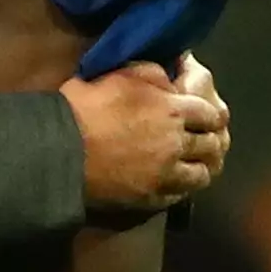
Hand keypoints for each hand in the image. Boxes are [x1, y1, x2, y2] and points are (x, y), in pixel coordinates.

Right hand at [59, 60, 229, 211]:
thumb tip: (170, 78)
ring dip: (200, 167)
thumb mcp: (119, 74)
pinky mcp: (151, 197)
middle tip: (203, 140)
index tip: (206, 117)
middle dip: (209, 141)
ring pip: (201, 175)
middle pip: (211, 145)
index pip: (210, 114)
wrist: (60, 151)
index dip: (210, 116)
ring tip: (191, 164)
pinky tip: (174, 182)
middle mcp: (176, 143)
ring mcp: (166, 175)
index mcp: (173, 110)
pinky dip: (182, 187)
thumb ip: (152, 74)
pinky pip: (180, 195)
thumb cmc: (86, 107)